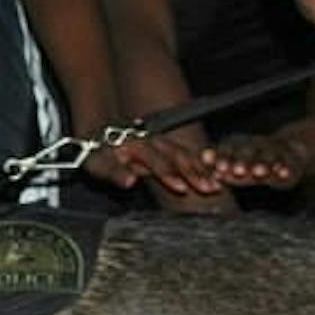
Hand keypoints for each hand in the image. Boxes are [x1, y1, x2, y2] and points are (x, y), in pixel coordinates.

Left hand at [84, 125, 220, 197]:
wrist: (97, 127)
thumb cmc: (95, 152)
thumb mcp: (96, 163)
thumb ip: (113, 172)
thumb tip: (130, 181)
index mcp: (135, 145)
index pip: (155, 160)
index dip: (168, 174)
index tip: (182, 188)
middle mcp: (151, 141)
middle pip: (176, 155)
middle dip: (194, 172)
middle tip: (211, 188)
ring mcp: (160, 142)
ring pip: (185, 153)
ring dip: (202, 168)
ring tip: (218, 183)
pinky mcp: (166, 146)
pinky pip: (187, 153)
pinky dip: (201, 163)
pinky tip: (215, 173)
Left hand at [202, 133, 309, 189]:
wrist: (287, 152)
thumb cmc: (249, 162)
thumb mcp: (232, 163)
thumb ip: (217, 166)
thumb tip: (205, 167)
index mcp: (237, 145)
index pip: (227, 149)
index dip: (223, 158)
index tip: (219, 169)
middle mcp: (255, 145)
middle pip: (247, 151)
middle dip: (242, 161)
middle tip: (237, 171)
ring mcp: (274, 151)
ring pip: (268, 156)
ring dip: (262, 164)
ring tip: (258, 172)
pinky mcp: (291, 160)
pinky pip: (289, 163)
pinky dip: (286, 168)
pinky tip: (283, 173)